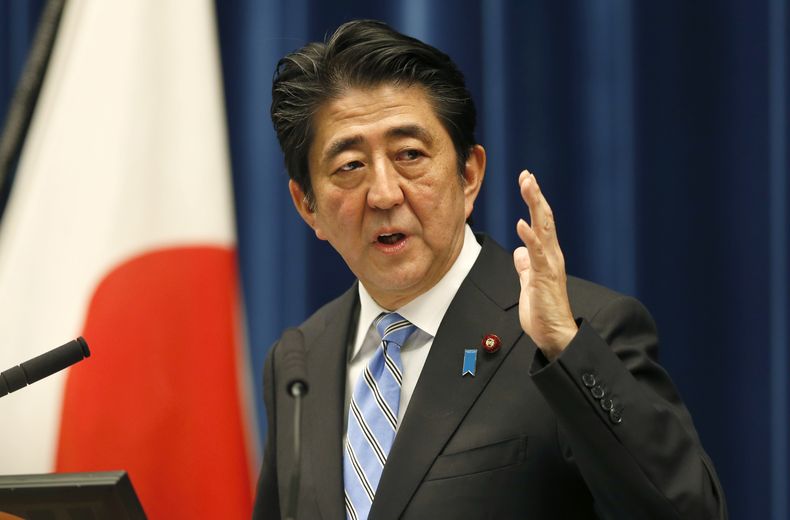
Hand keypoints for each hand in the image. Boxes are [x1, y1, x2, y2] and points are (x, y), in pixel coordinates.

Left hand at [513, 170, 576, 359]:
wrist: (555, 336)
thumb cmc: (543, 312)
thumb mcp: (529, 283)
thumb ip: (526, 267)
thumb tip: (520, 252)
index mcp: (547, 256)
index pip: (541, 222)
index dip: (534, 201)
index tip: (527, 180)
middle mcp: (552, 256)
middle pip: (544, 218)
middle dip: (535, 195)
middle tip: (527, 175)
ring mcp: (550, 265)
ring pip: (544, 229)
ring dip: (535, 206)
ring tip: (528, 186)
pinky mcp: (545, 278)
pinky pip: (537, 254)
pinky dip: (530, 237)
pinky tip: (521, 224)